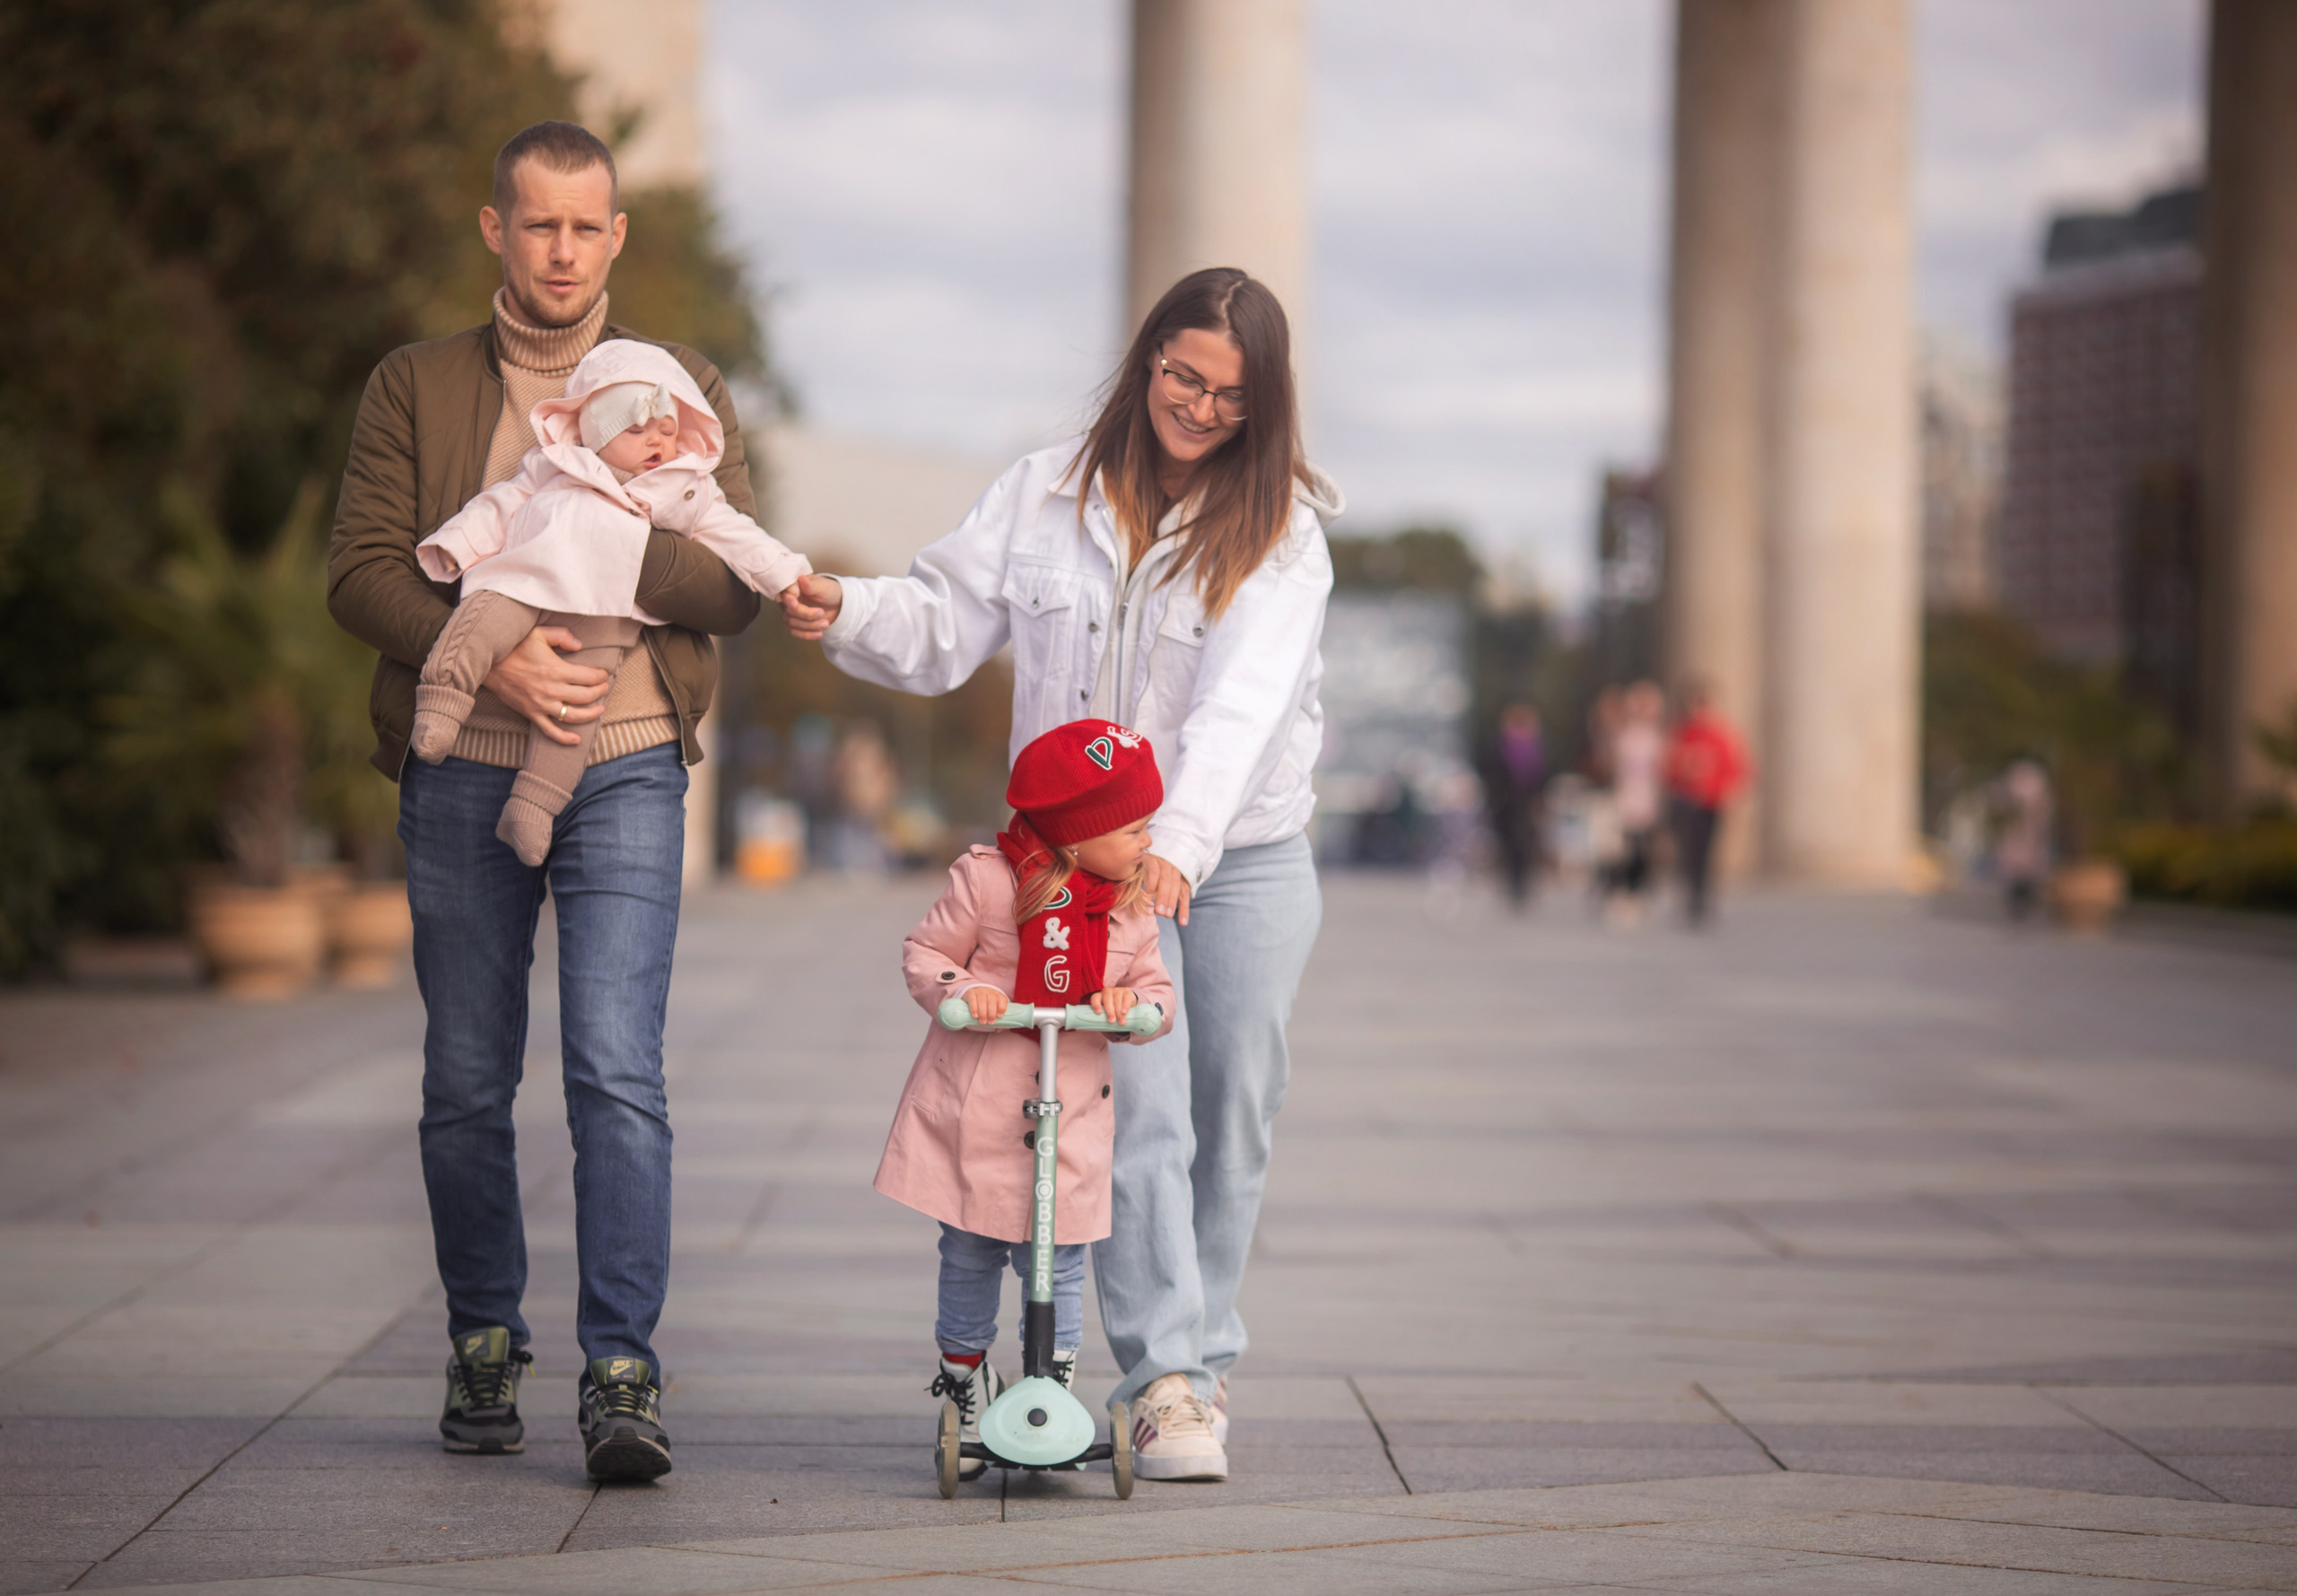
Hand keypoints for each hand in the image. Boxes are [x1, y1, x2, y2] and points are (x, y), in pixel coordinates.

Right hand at [484, 626, 610, 745]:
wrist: (488, 664)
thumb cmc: (514, 647)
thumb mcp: (538, 632)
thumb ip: (561, 635)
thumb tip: (580, 645)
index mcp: (556, 670)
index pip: (589, 677)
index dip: (601, 677)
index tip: (604, 675)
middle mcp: (552, 689)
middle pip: (586, 696)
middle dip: (600, 692)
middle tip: (604, 688)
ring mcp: (542, 704)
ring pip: (574, 716)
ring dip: (591, 714)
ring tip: (600, 709)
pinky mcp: (532, 714)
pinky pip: (551, 731)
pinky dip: (565, 738)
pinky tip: (577, 739)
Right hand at [779, 573, 842, 640]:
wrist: (837, 605)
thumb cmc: (829, 591)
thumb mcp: (823, 587)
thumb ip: (811, 585)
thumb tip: (801, 579)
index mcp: (793, 585)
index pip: (785, 592)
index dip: (788, 599)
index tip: (795, 603)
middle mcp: (788, 598)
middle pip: (788, 610)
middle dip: (806, 614)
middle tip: (821, 613)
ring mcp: (790, 611)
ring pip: (791, 622)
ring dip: (809, 625)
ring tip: (825, 624)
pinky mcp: (794, 623)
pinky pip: (794, 632)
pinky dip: (806, 634)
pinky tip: (819, 634)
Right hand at [964, 986, 1008, 1023]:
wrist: (973, 995)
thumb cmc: (986, 1005)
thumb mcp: (993, 1010)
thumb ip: (998, 1019)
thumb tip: (998, 1029)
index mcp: (998, 995)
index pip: (1002, 999)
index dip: (1002, 1007)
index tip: (1000, 1016)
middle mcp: (989, 992)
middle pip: (992, 1000)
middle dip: (992, 1012)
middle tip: (991, 1022)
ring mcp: (980, 992)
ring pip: (982, 1000)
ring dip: (983, 1012)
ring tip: (982, 1022)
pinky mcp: (971, 993)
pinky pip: (972, 1000)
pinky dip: (974, 1008)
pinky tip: (975, 1016)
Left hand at [1090, 987, 1137, 1021]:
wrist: (1128, 1004)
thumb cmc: (1114, 1011)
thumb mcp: (1107, 1013)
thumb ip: (1102, 1018)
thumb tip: (1098, 1027)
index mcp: (1100, 996)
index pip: (1095, 998)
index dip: (1096, 1004)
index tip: (1099, 1013)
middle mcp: (1108, 992)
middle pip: (1107, 999)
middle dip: (1109, 1011)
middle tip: (1111, 1021)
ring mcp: (1118, 991)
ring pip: (1117, 1000)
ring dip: (1118, 1012)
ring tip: (1121, 1022)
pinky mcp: (1127, 992)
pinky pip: (1126, 999)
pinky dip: (1125, 1006)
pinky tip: (1124, 1012)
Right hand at [1140, 854, 1191, 925]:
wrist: (1137, 848)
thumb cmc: (1147, 869)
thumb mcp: (1158, 881)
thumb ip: (1163, 893)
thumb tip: (1164, 912)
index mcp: (1178, 875)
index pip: (1184, 892)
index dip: (1184, 908)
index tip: (1183, 924)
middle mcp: (1172, 867)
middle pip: (1175, 886)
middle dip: (1171, 902)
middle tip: (1165, 915)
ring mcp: (1162, 861)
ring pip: (1166, 880)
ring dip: (1162, 896)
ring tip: (1158, 911)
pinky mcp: (1151, 857)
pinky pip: (1153, 871)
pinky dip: (1151, 884)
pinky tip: (1148, 894)